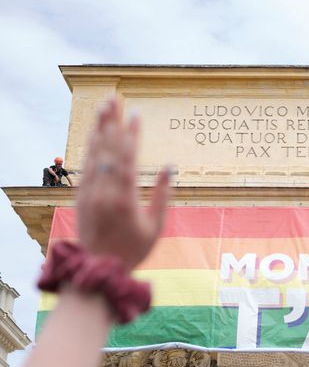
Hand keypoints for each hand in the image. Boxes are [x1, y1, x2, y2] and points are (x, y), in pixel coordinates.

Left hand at [77, 99, 169, 268]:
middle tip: (115, 98)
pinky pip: (85, 165)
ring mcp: (90, 192)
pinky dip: (90, 147)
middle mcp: (104, 191)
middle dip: (112, 122)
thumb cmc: (133, 249)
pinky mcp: (81, 196)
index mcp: (125, 198)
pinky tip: (94, 134)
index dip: (133, 134)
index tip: (137, 113)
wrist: (98, 267)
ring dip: (99, 128)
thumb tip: (171, 167)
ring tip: (103, 107)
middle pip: (108, 149)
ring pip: (93, 153)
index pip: (129, 157)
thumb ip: (163, 194)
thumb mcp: (156, 226)